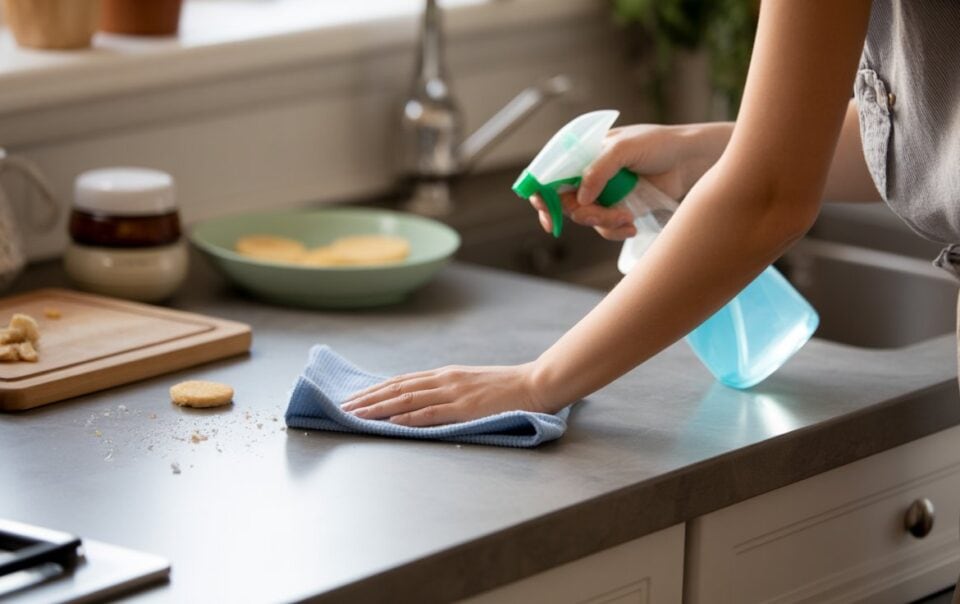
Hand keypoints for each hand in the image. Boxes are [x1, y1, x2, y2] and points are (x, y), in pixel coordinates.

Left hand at [341, 363, 550, 426]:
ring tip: (357, 415)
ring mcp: (454, 393)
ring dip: (379, 408)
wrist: (535, 384)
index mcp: (445, 375)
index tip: (354, 398)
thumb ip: (447, 391)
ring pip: (407, 399)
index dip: (375, 389)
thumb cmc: (506, 389)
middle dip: (368, 399)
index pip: (401, 381)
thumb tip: (423, 401)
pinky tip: (392, 422)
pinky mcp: (465, 408)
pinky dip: (408, 417)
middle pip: (397, 388)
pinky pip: (432, 413)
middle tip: (343, 408)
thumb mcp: (470, 385)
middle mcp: (444, 380)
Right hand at [529, 122, 731, 239]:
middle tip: (600, 216)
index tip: (547, 213)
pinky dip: (615, 230)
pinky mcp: (616, 209)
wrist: (688, 161)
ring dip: (604, 223)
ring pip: (585, 218)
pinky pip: (604, 227)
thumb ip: (598, 170)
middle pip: (565, 202)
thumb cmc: (658, 144)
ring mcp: (601, 192)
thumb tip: (579, 198)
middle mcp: (587, 173)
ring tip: (627, 218)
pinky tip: (632, 225)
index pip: (549, 173)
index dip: (542, 194)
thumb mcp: (624, 149)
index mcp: (582, 153)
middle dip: (583, 213)